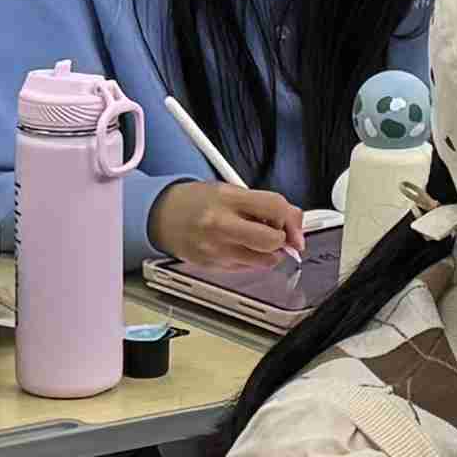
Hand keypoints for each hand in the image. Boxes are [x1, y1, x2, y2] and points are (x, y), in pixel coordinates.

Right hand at [150, 176, 308, 268]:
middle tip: (278, 235)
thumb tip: (294, 221)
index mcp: (227, 198)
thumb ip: (263, 202)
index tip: (294, 226)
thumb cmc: (197, 200)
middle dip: (282, 240)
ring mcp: (216, 249)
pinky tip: (238, 246)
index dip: (291, 219)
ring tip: (255, 239)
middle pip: (271, 241)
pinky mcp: (212, 266)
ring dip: (268, 252)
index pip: (274, 207)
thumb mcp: (230, 189)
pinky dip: (251, 259)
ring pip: (263, 261)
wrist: (161, 216)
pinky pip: (246, 268)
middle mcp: (220, 225)